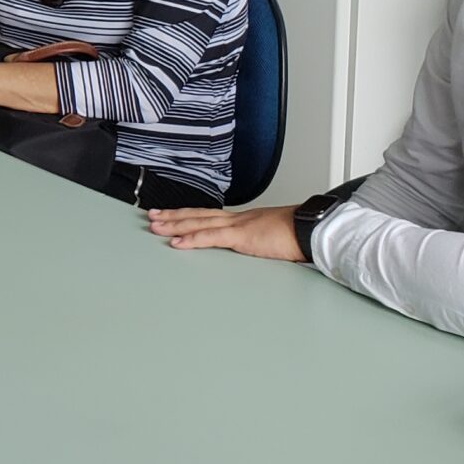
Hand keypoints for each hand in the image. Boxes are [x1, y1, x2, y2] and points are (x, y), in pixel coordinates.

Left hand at [146, 205, 304, 261]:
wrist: (312, 229)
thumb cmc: (299, 235)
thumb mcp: (273, 238)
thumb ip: (259, 241)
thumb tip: (257, 248)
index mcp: (243, 220)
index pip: (209, 215)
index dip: (188, 215)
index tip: (172, 215)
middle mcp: (236, 219)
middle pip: (197, 215)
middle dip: (173, 216)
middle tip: (152, 216)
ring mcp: (237, 226)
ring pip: (198, 223)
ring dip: (174, 225)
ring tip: (155, 226)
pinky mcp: (241, 237)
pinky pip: (211, 238)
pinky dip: (191, 240)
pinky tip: (176, 242)